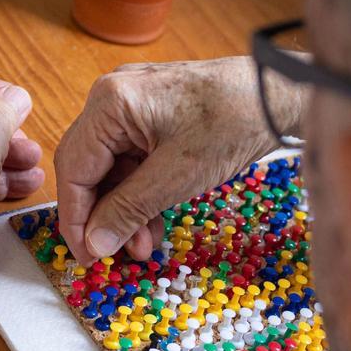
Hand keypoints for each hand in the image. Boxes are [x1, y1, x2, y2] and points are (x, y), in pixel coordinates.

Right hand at [56, 56, 305, 264]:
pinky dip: (142, 192)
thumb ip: (128, 210)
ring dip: (125, 209)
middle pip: (89, 169)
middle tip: (116, 255)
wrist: (277, 95)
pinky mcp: (154, 115)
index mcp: (109, 103)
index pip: (74, 169)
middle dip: (104, 216)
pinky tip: (155, 223)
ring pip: (113, 168)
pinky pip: (135, 160)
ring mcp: (133, 104)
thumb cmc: (232, 123)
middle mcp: (112, 98)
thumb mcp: (176, 177)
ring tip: (145, 246)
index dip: (76, 218)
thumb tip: (94, 244)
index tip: (86, 256)